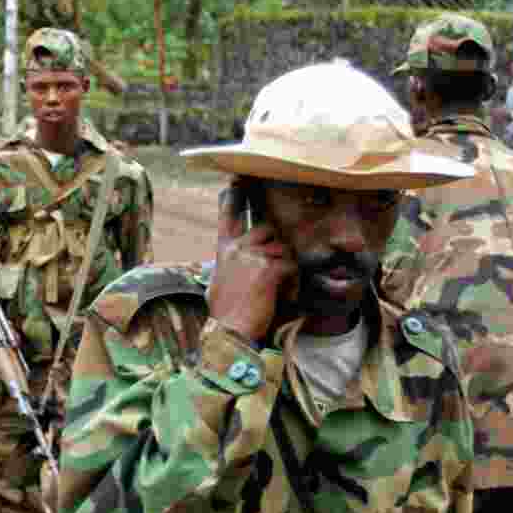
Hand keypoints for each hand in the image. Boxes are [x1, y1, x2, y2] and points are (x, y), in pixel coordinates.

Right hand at [208, 187, 296, 342]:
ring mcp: (251, 255)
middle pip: (268, 230)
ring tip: (276, 295)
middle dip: (278, 250)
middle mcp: (236, 248)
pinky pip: (291, 267)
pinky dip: (291, 285)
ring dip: (287, 272)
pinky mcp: (267, 267)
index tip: (238, 179)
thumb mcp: (221, 284)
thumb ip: (233, 266)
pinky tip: (281, 298)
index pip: (229, 216)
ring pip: (284, 250)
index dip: (235, 197)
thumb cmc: (226, 315)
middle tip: (275, 275)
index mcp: (224, 251)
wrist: (229, 332)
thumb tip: (242, 262)